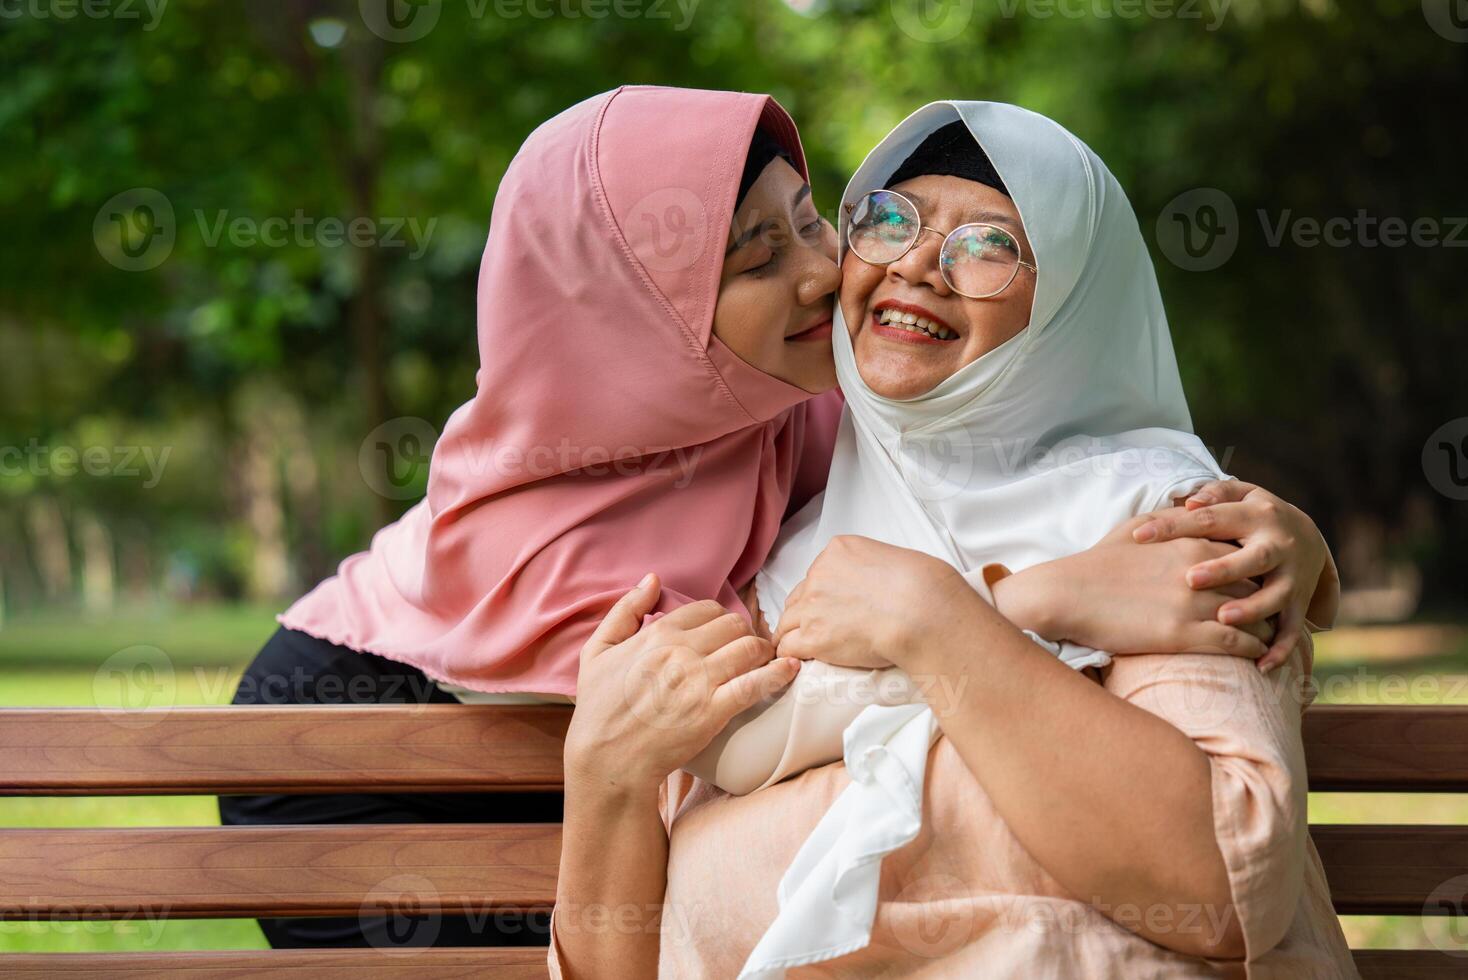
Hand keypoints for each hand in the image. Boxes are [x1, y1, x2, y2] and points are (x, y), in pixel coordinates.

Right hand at [564, 574, 800, 796]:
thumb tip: (652, 579)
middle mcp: (681, 651)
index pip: (708, 609)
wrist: (608, 759)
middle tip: (746, 648)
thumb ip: (625, 610)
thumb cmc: (600, 707)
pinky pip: (756, 684)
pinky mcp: (713, 711)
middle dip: (744, 633)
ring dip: (762, 652)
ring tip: (764, 661)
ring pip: (750, 648)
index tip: (724, 633)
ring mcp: (699, 681)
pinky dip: (778, 674)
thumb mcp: (597, 650)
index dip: (721, 619)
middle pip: (734, 625)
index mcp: (658, 633)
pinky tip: (790, 670)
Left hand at [773, 535, 976, 669]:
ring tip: (802, 648)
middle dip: (806, 613)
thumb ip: (871, 568)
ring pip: (787, 621)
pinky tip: (798, 661)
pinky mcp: (813, 637)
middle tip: (818, 628)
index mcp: (838, 550)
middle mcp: (819, 574)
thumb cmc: (922, 587)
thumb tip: (876, 584)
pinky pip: (787, 646)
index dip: (822, 594)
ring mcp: (813, 605)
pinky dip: (791, 654)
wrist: (921, 611)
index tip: (832, 607)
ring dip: (794, 634)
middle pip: (799, 597)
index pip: (816, 574)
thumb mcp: (893, 559)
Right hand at [995, 515, 1276, 659]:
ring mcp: (1194, 605)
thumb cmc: (1098, 562)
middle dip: (1269, 597)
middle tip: (1276, 610)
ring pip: (1254, 616)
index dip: (1256, 568)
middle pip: (1257, 583)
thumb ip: (1174, 519)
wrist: (1067, 595)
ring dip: (1267, 627)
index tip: (1262, 579)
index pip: (1245, 552)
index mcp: (1192, 543)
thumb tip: (1194, 510)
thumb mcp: (1137, 529)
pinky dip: (1254, 650)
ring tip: (1271, 637)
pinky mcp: (1183, 636)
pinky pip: (1237, 644)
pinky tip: (1257, 656)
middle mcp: (1200, 571)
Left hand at [1130, 480, 1336, 670]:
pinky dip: (1280, 650)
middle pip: (1253, 558)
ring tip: (1222, 619)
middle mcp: (1278, 546)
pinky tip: (1259, 666)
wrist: (1308, 536)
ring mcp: (1292, 577)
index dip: (1174, 526)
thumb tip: (1190, 501)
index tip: (1140, 535)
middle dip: (1224, 570)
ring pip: (1275, 596)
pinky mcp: (1299, 603)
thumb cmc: (1252, 516)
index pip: (1211, 520)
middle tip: (1190, 580)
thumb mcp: (1239, 496)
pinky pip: (1292, 629)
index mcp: (1255, 516)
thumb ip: (1214, 495)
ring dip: (1251, 609)